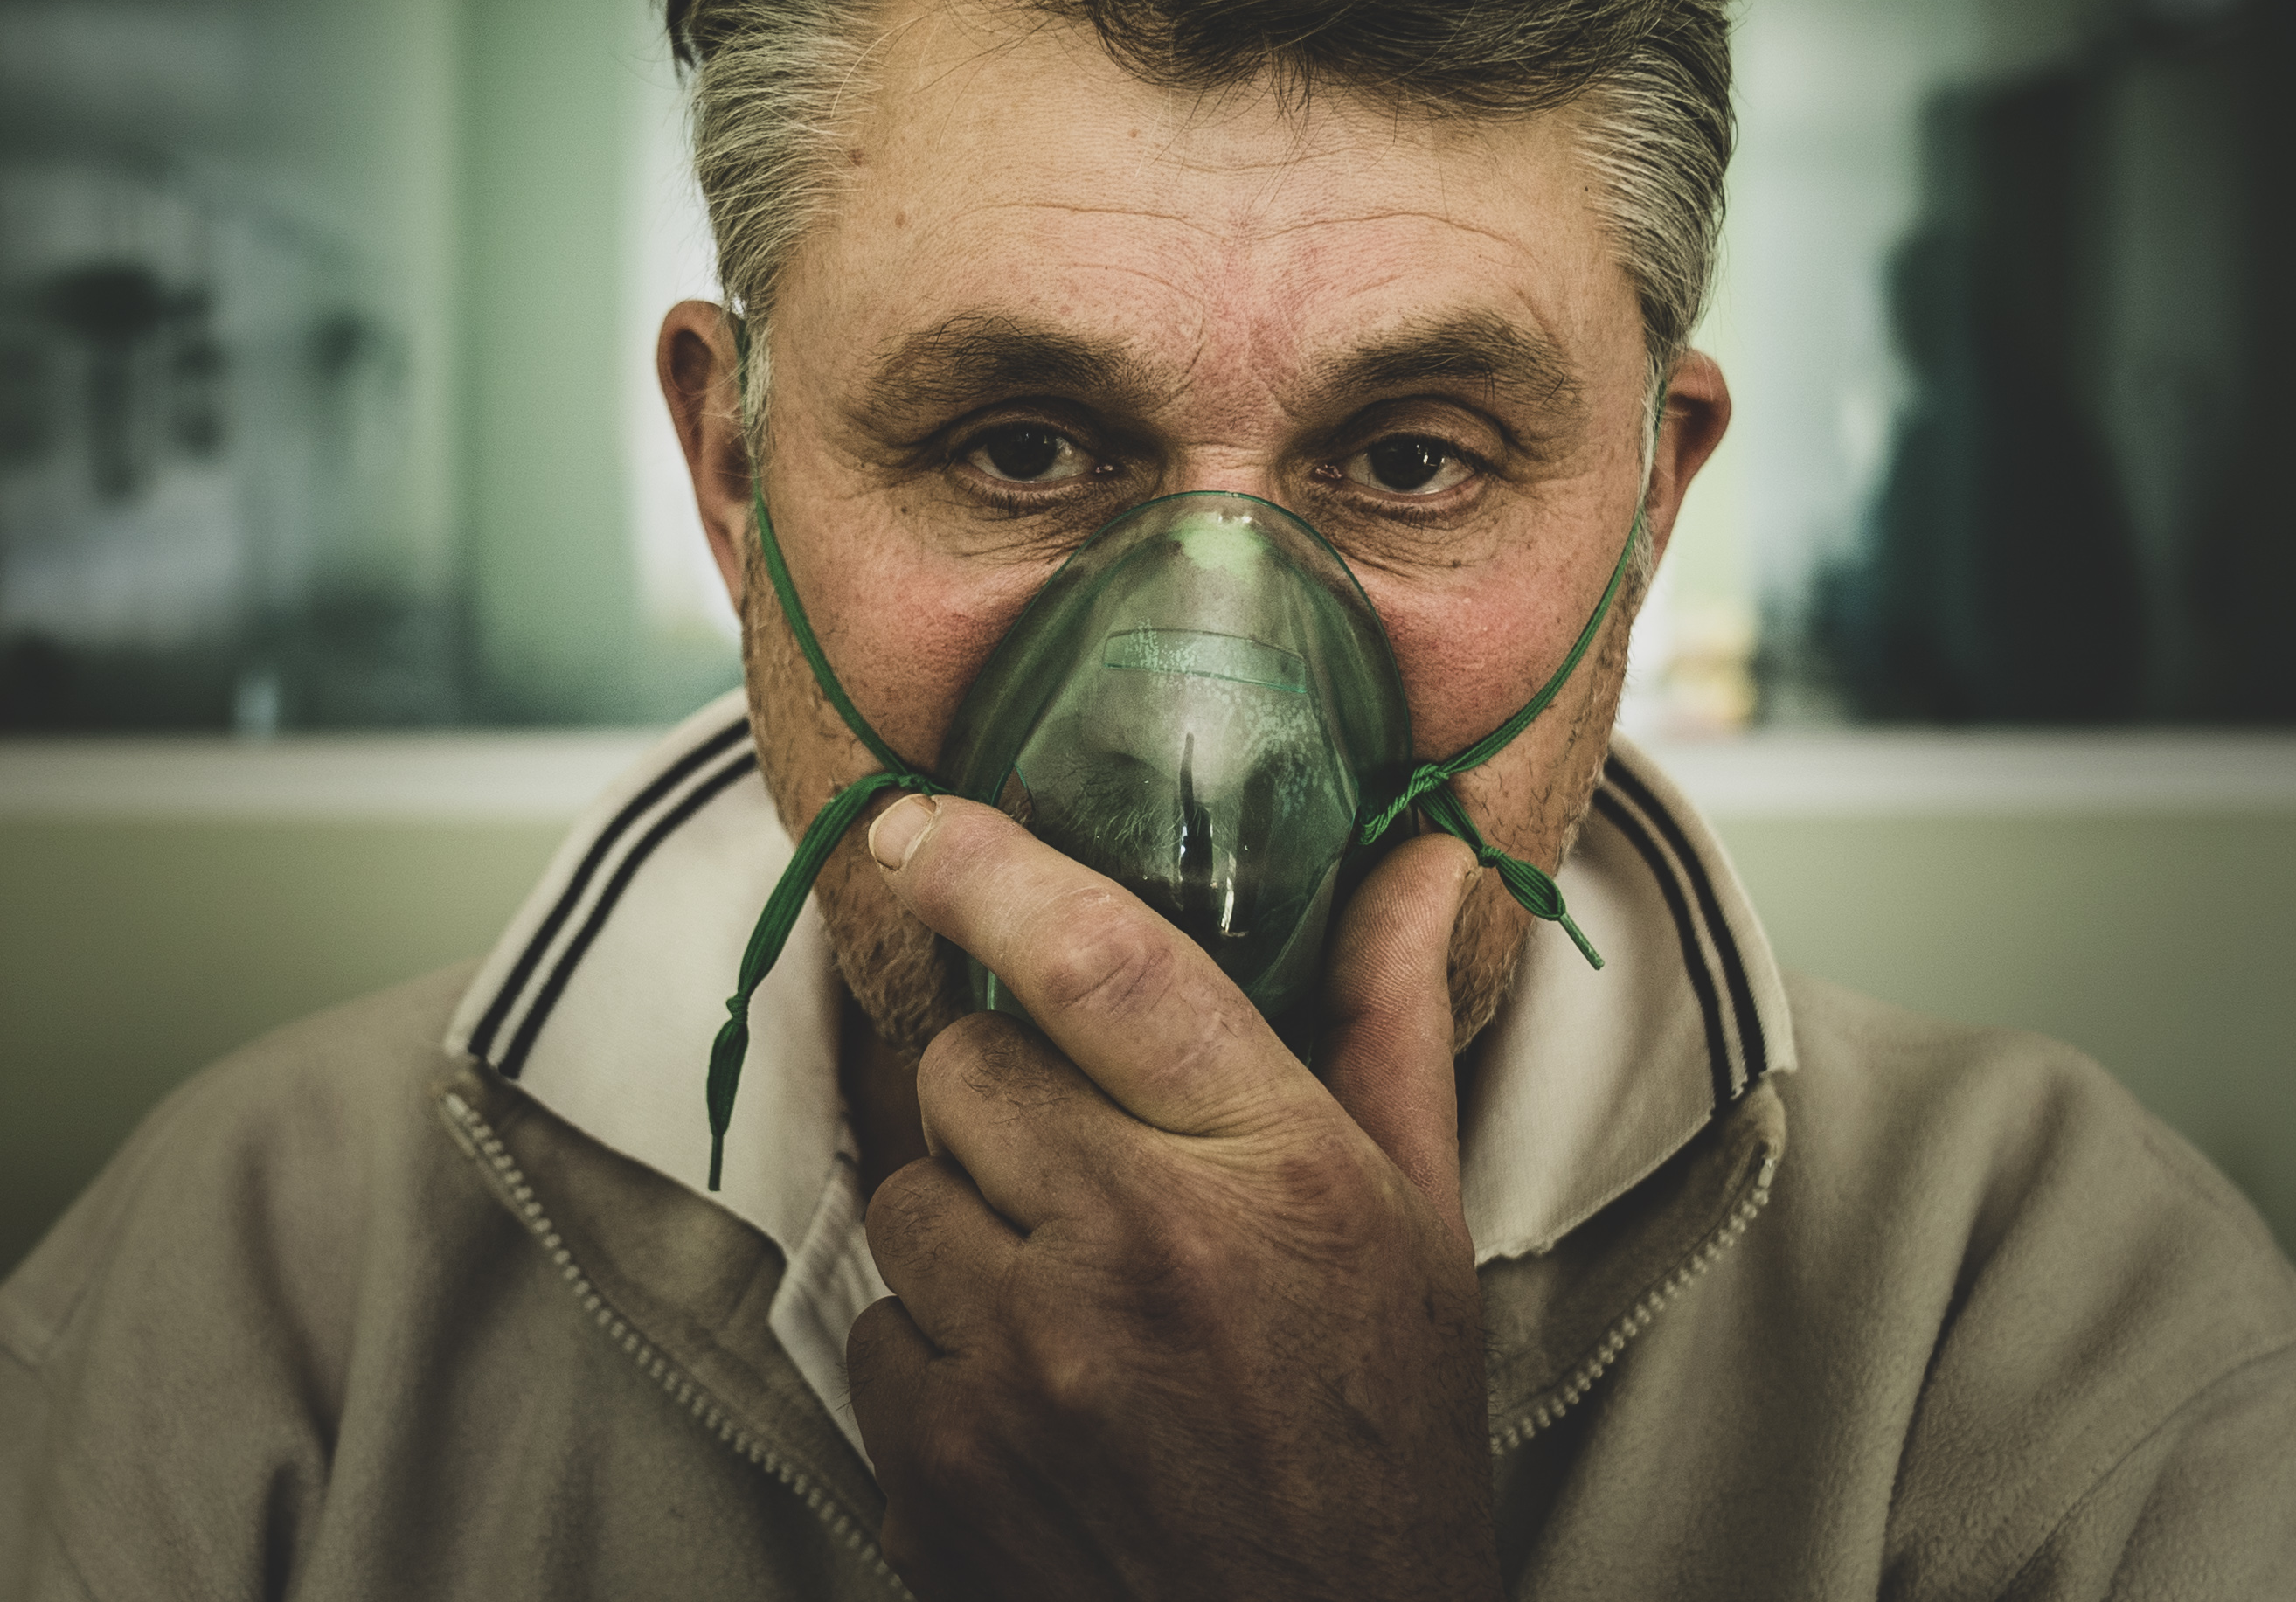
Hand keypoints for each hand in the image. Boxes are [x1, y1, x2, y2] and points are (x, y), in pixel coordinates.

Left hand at [847, 794, 1500, 1601]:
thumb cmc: (1382, 1435)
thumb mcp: (1419, 1219)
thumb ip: (1388, 1019)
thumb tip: (1419, 853)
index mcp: (1272, 1172)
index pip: (1096, 959)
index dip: (989, 868)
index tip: (915, 825)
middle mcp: (1139, 1252)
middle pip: (965, 1068)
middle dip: (1008, 1096)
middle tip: (1089, 1168)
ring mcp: (1027, 1368)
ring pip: (905, 1194)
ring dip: (967, 1226)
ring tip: (1075, 1298)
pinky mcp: (940, 1469)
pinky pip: (876, 1330)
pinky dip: (937, 1352)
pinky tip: (1034, 1397)